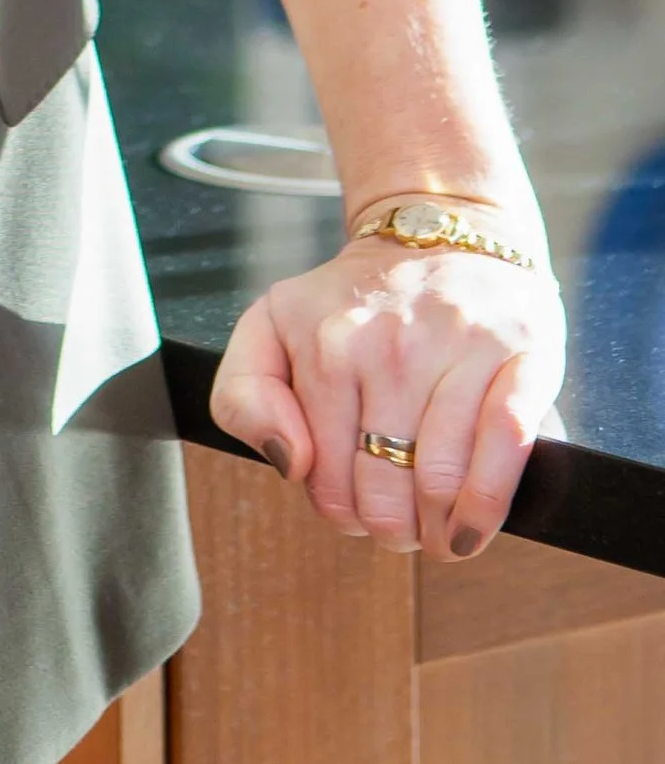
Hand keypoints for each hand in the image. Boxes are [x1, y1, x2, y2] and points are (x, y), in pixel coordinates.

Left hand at [209, 226, 565, 559]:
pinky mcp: (518, 353)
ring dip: (438, 530)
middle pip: (385, 492)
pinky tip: (472, 527)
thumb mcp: (269, 327)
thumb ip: (243, 396)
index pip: (325, 480)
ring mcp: (457, 348)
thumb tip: (291, 463)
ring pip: (441, 483)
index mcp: (324, 344)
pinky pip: (505, 446)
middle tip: (400, 519)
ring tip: (437, 529)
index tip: (354, 501)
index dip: (341, 510)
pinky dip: (487, 502)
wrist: (439, 233)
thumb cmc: (354, 299)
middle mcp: (388, 344)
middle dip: (391, 528)